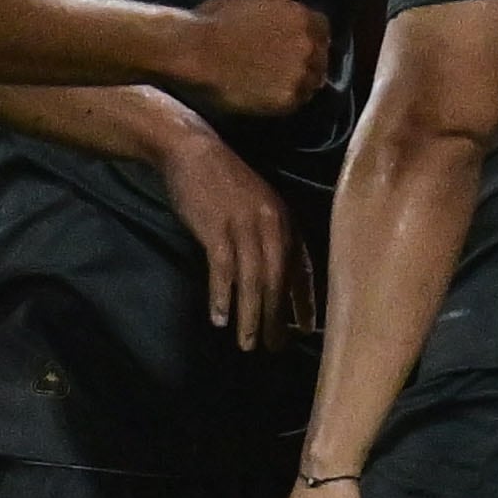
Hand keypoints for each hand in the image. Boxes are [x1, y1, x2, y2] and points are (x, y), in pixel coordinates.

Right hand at [156, 123, 313, 351]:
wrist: (192, 150)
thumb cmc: (224, 180)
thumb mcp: (257, 204)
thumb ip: (269, 236)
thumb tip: (276, 276)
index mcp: (285, 219)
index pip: (301, 268)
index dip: (303, 301)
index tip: (305, 330)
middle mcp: (271, 224)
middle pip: (278, 280)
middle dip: (277, 318)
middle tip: (274, 347)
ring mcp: (244, 225)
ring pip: (252, 280)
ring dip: (250, 316)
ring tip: (247, 343)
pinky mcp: (216, 227)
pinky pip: (222, 270)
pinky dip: (221, 296)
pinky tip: (219, 317)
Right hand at [185, 0, 329, 118]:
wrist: (194, 51)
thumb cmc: (216, 18)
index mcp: (301, 17)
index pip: (323, 29)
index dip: (310, 36)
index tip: (297, 42)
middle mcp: (307, 46)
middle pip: (321, 57)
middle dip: (309, 59)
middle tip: (286, 65)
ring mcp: (298, 74)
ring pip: (313, 81)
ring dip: (302, 81)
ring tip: (279, 82)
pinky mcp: (286, 99)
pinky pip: (298, 101)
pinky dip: (289, 99)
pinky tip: (272, 95)